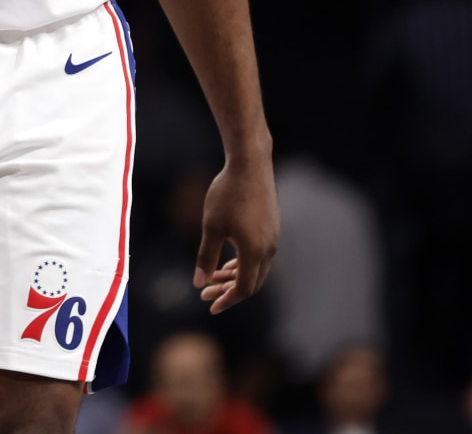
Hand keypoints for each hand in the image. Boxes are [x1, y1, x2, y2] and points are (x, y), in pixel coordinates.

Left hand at [194, 151, 278, 313]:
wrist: (250, 165)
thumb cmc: (227, 194)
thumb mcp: (211, 226)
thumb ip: (205, 256)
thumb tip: (198, 283)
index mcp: (254, 251)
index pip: (244, 288)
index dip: (227, 300)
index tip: (211, 307)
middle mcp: (268, 248)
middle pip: (251, 282)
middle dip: (228, 291)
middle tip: (205, 294)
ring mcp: (272, 238)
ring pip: (255, 269)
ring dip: (234, 277)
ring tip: (211, 279)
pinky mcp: (271, 229)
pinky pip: (259, 256)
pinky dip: (242, 264)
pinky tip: (226, 262)